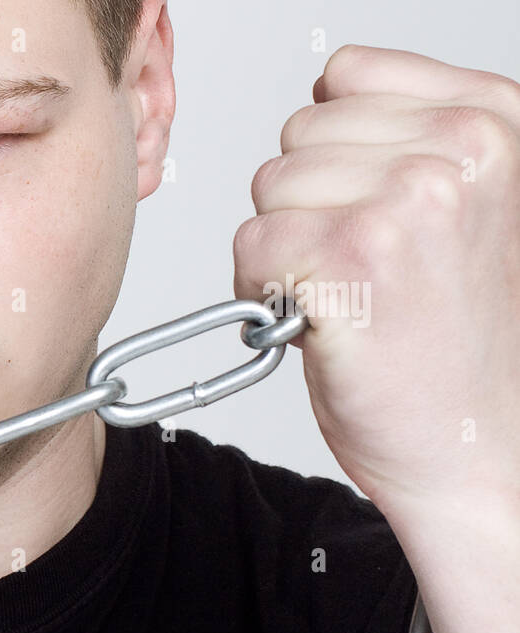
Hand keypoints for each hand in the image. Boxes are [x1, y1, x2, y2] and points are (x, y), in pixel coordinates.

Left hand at [232, 44, 519, 519]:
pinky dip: (263, 292)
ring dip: (284, 250)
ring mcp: (408, 200)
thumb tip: (322, 94)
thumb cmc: (454, 338)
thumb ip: (408, 135)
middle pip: (297, 136)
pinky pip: (251, 247)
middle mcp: (460, 149)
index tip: (370, 210)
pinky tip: (320, 323)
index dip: (333, 150)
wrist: (472, 443)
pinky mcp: (353, 259)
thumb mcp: (463, 201)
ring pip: (269, 189)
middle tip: (364, 271)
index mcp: (494, 118)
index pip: (347, 76)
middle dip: (307, 206)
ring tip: (346, 297)